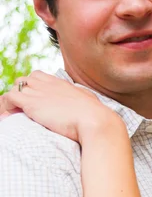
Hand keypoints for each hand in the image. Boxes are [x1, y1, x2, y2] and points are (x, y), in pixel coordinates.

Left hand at [0, 71, 115, 141]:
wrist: (94, 120)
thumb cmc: (96, 115)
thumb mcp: (89, 101)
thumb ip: (83, 98)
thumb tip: (88, 99)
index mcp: (61, 83)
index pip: (38, 76)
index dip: (33, 87)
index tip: (34, 101)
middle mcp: (48, 84)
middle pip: (24, 80)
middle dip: (21, 93)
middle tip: (23, 110)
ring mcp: (39, 92)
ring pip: (14, 88)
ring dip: (12, 101)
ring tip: (14, 115)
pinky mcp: (31, 103)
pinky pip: (9, 97)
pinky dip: (5, 106)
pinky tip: (9, 117)